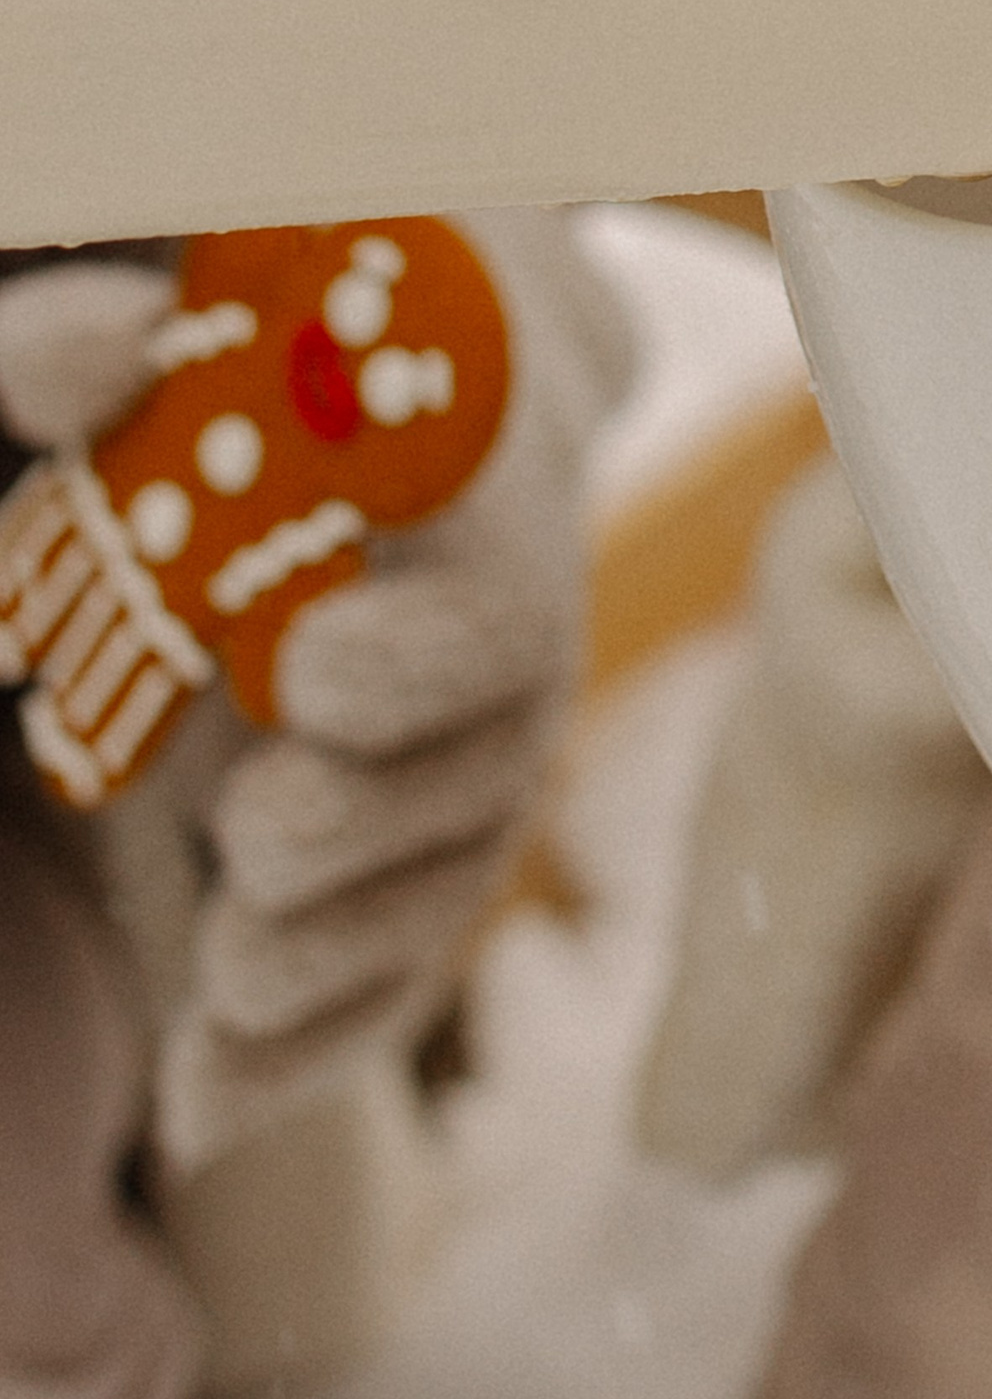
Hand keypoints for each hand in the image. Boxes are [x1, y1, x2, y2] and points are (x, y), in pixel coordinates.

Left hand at [157, 208, 623, 1168]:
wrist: (349, 361)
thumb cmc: (231, 314)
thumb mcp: (146, 292)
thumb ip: (81, 322)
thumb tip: (95, 349)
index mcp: (463, 459)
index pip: (495, 568)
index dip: (426, 642)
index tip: (307, 671)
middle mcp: (502, 599)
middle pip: (494, 741)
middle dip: (378, 819)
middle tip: (252, 839)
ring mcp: (468, 725)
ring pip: (453, 864)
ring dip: (343, 954)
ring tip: (222, 987)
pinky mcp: (411, 827)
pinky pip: (394, 955)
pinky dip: (305, 1046)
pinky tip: (199, 1106)